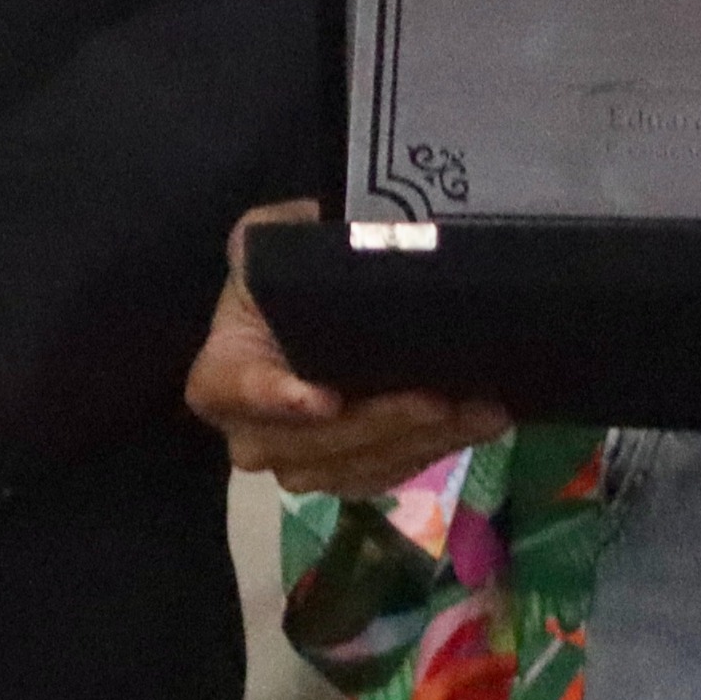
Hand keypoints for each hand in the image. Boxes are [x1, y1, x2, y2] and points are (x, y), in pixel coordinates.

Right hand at [185, 202, 507, 497]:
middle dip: (379, 423)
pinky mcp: (350, 473)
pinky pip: (392, 472)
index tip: (323, 398)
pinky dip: (440, 448)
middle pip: (310, 444)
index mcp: (220, 376)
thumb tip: (312, 226)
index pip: (234, 392)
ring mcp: (302, 463)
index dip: (276, 400)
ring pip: (360, 465)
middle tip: (435, 400)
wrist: (311, 309)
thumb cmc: (284, 271)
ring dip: (423, 441)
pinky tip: (480, 422)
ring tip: (478, 410)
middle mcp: (252, 435)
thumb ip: (271, 237)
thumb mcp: (267, 239)